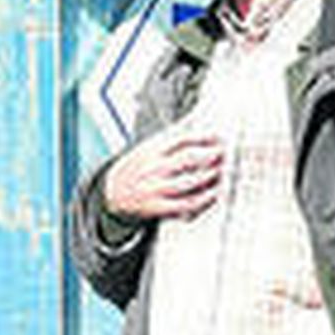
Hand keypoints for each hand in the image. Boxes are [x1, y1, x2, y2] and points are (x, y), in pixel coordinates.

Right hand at [101, 130, 223, 221]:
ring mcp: (156, 188)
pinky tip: (212, 194)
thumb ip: (169, 141)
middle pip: (188, 159)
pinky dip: (203, 199)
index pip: (181, 139)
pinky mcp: (158, 207)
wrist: (112, 194)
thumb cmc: (135, 169)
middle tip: (223, 154)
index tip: (217, 137)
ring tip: (220, 172)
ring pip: (190, 182)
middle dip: (210, 155)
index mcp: (150, 151)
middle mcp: (153, 169)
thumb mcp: (145, 149)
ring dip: (210, 176)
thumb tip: (196, 128)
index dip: (203, 137)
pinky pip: (186, 204)